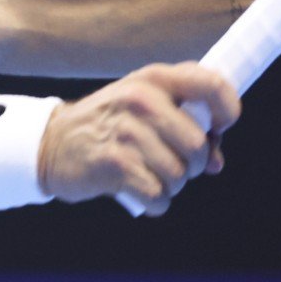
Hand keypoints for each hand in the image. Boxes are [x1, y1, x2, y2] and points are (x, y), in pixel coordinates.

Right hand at [37, 62, 240, 215]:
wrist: (51, 143)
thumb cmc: (109, 126)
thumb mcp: (143, 108)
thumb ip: (185, 124)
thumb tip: (216, 161)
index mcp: (156, 79)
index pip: (213, 85)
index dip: (229, 111)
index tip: (220, 128)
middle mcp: (142, 99)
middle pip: (198, 145)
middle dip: (193, 165)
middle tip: (174, 164)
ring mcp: (127, 131)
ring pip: (179, 175)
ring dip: (171, 185)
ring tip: (149, 175)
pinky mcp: (114, 163)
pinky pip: (158, 195)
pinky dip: (154, 202)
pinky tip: (138, 193)